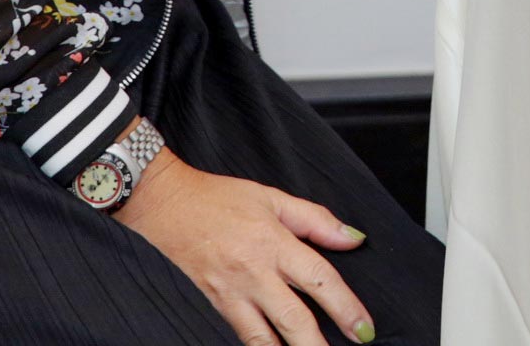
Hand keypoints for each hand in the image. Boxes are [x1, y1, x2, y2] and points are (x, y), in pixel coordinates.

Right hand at [115, 147, 375, 344]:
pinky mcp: (214, 304)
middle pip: (295, 318)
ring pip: (265, 338)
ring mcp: (231, 292)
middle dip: (321, 344)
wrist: (165, 205)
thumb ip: (316, 220)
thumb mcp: (272, 198)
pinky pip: (242, 336)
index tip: (363, 327)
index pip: (319, 279)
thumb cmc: (218, 198)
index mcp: (274, 241)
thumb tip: (353, 237)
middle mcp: (254, 272)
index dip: (346, 306)